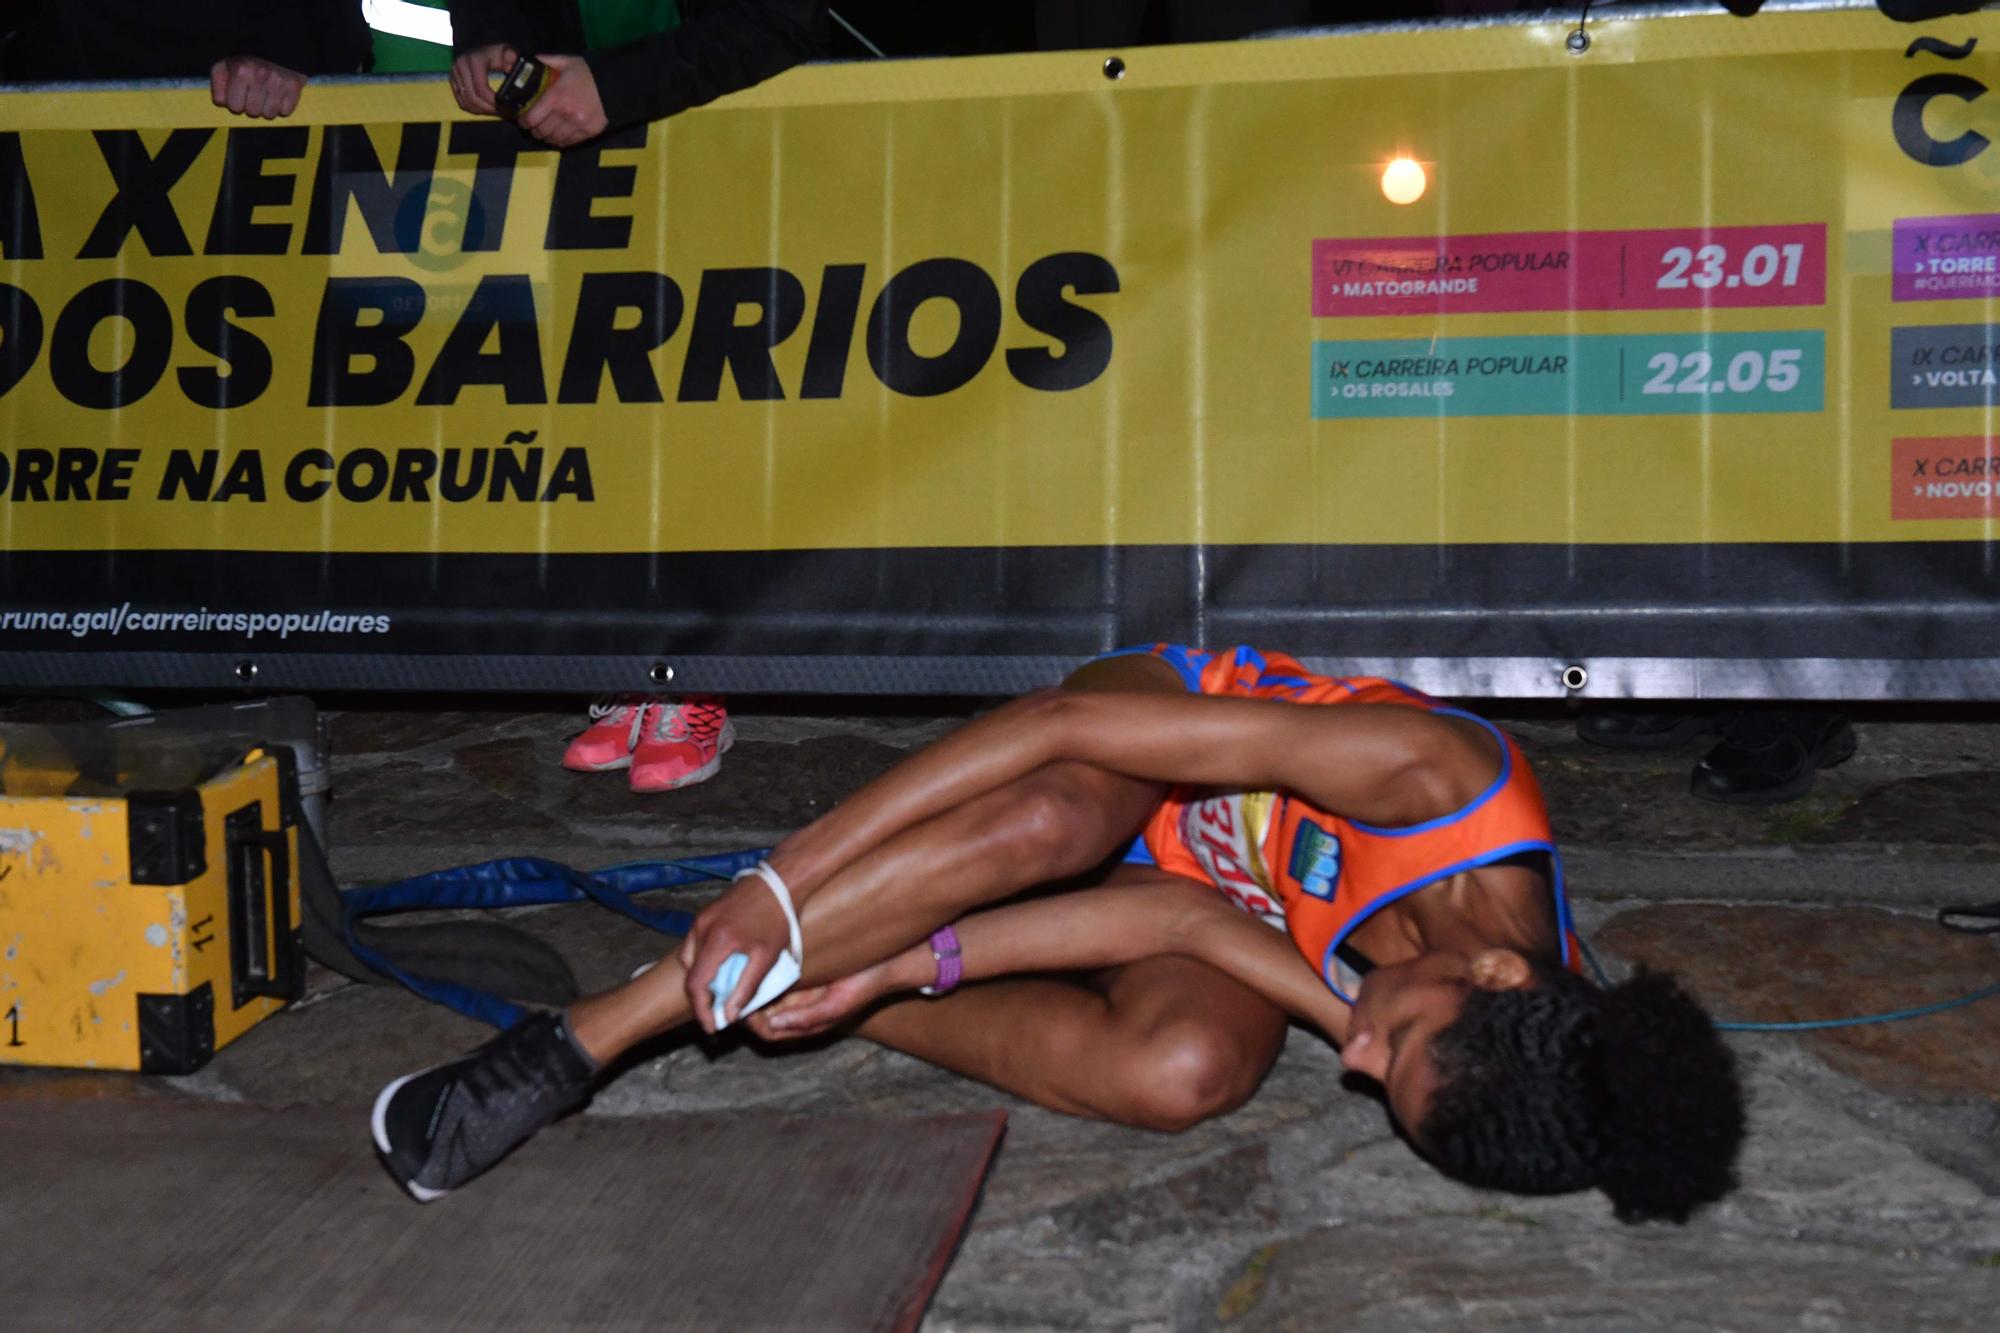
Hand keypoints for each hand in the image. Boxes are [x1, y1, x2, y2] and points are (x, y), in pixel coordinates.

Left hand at [209, 56, 306, 118]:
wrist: (275, 41)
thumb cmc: (246, 55)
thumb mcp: (225, 63)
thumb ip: (219, 83)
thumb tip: (222, 102)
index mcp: (241, 71)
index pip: (234, 106)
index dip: (235, 102)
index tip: (239, 94)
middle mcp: (260, 77)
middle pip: (252, 112)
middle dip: (251, 105)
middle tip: (253, 94)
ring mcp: (279, 83)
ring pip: (269, 114)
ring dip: (266, 108)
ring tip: (266, 95)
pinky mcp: (294, 86)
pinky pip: (285, 111)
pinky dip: (281, 107)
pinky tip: (278, 95)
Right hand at [449, 43, 517, 115]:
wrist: (481, 42)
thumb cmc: (496, 49)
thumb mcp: (508, 53)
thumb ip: (515, 65)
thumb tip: (520, 79)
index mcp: (474, 61)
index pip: (481, 88)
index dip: (493, 102)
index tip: (505, 108)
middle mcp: (461, 67)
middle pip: (472, 98)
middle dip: (489, 109)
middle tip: (504, 113)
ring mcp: (455, 75)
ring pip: (466, 102)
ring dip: (482, 111)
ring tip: (496, 111)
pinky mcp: (453, 81)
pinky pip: (461, 101)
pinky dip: (474, 108)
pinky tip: (486, 108)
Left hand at [517, 54, 607, 147]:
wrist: (613, 86)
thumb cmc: (586, 74)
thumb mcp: (566, 62)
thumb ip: (545, 61)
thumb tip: (528, 61)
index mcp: (557, 97)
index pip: (532, 118)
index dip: (523, 121)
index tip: (523, 119)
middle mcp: (567, 114)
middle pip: (541, 132)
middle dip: (534, 130)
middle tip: (533, 125)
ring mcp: (579, 125)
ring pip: (554, 139)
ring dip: (546, 136)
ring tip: (545, 130)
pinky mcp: (589, 132)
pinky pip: (568, 143)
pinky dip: (560, 140)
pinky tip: (558, 133)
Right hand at [679, 872, 794, 1034]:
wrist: (780, 880)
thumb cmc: (778, 918)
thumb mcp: (766, 957)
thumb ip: (746, 987)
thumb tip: (730, 1014)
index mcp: (716, 940)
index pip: (696, 985)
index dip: (701, 1010)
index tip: (711, 1027)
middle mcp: (702, 928)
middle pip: (690, 973)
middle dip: (701, 997)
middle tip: (718, 1013)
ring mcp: (701, 919)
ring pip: (691, 959)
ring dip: (702, 978)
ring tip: (722, 992)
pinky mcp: (706, 914)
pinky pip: (697, 944)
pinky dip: (705, 961)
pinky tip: (723, 967)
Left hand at [747, 968, 893, 1041]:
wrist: (884, 963)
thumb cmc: (862, 987)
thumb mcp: (837, 1005)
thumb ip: (806, 1018)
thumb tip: (773, 1023)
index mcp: (804, 1024)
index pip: (767, 1031)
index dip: (751, 1021)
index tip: (742, 1004)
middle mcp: (797, 1011)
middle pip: (760, 1015)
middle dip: (744, 1004)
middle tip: (731, 983)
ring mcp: (797, 993)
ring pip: (763, 996)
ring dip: (750, 987)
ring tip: (738, 969)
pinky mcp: (800, 974)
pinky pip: (773, 977)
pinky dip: (761, 972)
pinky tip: (755, 957)